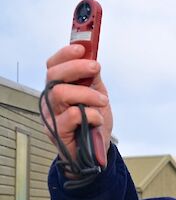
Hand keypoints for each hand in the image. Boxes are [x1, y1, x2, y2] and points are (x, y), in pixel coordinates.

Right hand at [41, 44, 112, 163]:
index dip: (65, 54)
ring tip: (102, 102)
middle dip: (76, 67)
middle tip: (95, 68)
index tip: (82, 48)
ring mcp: (51, 116)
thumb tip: (92, 59)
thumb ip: (92, 80)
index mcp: (58, 88)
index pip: (53, 66)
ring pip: (61, 93)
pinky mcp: (57, 132)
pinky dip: (91, 114)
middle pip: (53, 75)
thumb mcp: (97, 96)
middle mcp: (50, 100)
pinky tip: (97, 120)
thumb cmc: (94, 122)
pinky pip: (72, 115)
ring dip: (87, 94)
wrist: (97, 151)